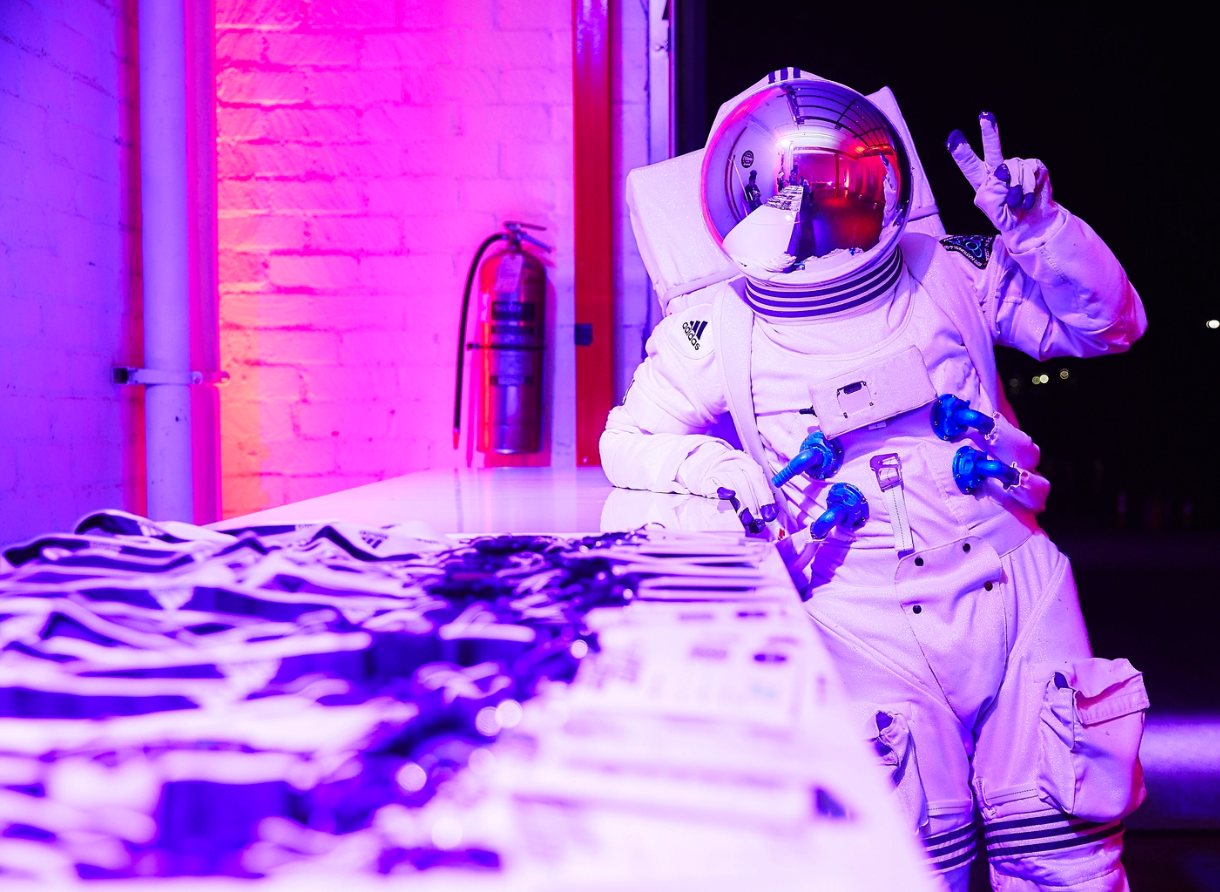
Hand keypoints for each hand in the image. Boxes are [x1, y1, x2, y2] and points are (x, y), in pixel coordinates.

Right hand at [675, 442, 776, 533]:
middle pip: (745, 484)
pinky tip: (730, 497)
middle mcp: (734, 464)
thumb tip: (770, 514)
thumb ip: (762, 496)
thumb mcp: (751, 482)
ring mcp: (720, 470)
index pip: (757, 480)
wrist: (711, 467)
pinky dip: (724, 492)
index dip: (764, 499)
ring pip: (732, 486)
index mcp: (748, 464)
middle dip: (753, 505)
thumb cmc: (735, 479)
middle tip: (757, 520)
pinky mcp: (709, 479)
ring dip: (741, 505)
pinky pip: (717, 486)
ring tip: (747, 518)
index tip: (768, 515)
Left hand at [947, 112, 1062, 248]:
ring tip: (1016, 203)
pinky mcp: (1034, 167)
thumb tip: (1001, 170)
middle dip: (989, 132)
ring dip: (1015, 190)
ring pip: (1014, 169)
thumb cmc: (1008, 218)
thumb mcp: (993, 212)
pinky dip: (1028, 189)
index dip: (961, 152)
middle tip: (985, 116)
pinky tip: (1027, 199)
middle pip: (992, 149)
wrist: (1031, 224)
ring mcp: (1017, 166)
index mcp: (982, 180)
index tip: (953, 136)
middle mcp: (999, 169)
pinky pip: (1029, 173)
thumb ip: (991, 193)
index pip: (969, 165)